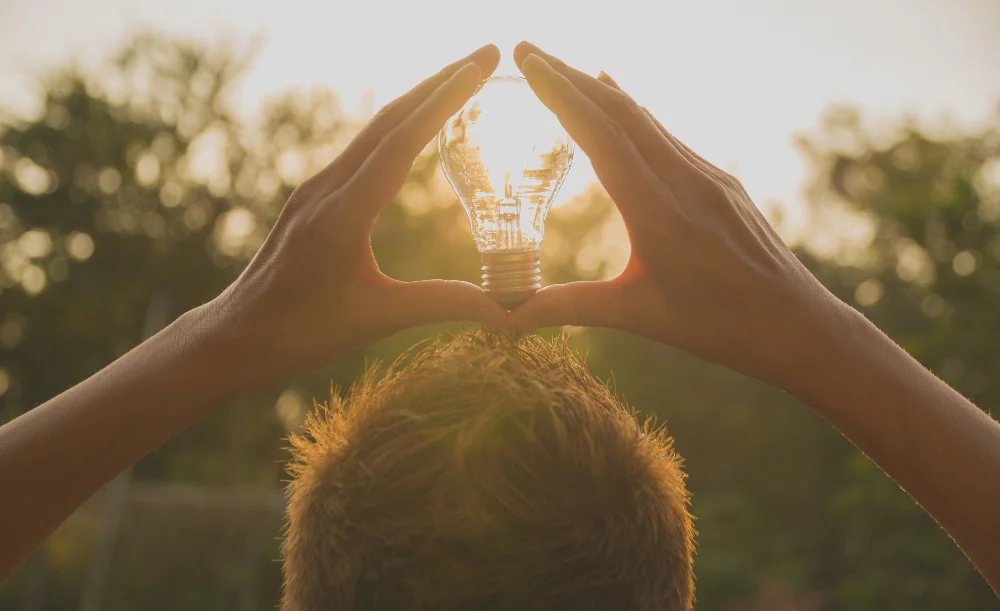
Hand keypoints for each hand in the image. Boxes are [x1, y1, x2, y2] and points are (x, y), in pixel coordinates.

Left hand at [208, 45, 506, 382]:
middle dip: (439, 82)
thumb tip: (506, 310)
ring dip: (418, 100)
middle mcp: (326, 188)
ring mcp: (315, 190)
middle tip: (486, 55)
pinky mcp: (311, 200)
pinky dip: (396, 129)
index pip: (403, 141)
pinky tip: (413, 131)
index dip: (445, 100)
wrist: (235, 336)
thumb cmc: (302, 332)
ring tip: (459, 80)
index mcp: (343, 212)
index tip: (480, 66)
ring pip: (373, 131)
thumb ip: (442, 304)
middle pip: (389, 119)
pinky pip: (361, 151)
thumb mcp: (378, 319)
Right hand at [510, 43, 848, 385]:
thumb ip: (571, 307)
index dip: (562, 94)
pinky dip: (634, 113)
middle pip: (621, 111)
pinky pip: (669, 135)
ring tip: (562, 71)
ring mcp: (708, 176)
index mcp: (659, 212)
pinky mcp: (722, 182)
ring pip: (646, 118)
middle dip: (570, 76)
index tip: (528, 62)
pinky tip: (620, 101)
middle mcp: (685, 181)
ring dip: (600, 90)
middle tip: (528, 51)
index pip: (602, 136)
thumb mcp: (638, 316)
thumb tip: (510, 317)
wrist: (796, 325)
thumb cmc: (718, 327)